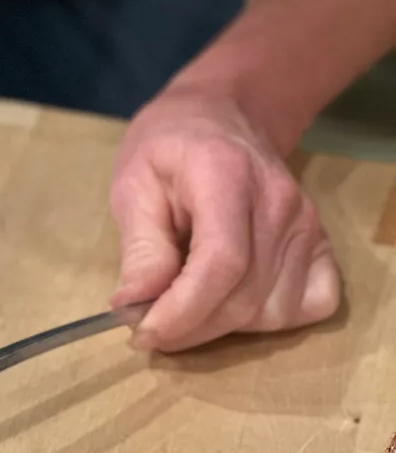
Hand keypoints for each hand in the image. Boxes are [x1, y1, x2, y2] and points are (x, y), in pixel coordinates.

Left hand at [109, 86, 340, 351]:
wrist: (219, 119)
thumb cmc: (167, 151)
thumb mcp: (133, 187)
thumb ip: (139, 249)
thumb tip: (133, 307)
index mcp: (226, 177)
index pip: (221, 263)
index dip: (183, 312)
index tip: (143, 334)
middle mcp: (279, 203)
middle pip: (244, 297)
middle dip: (190, 328)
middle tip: (147, 328)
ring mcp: (306, 225)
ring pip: (271, 312)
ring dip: (219, 329)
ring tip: (182, 308)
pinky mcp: (319, 243)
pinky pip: (307, 306)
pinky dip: (266, 322)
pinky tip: (230, 303)